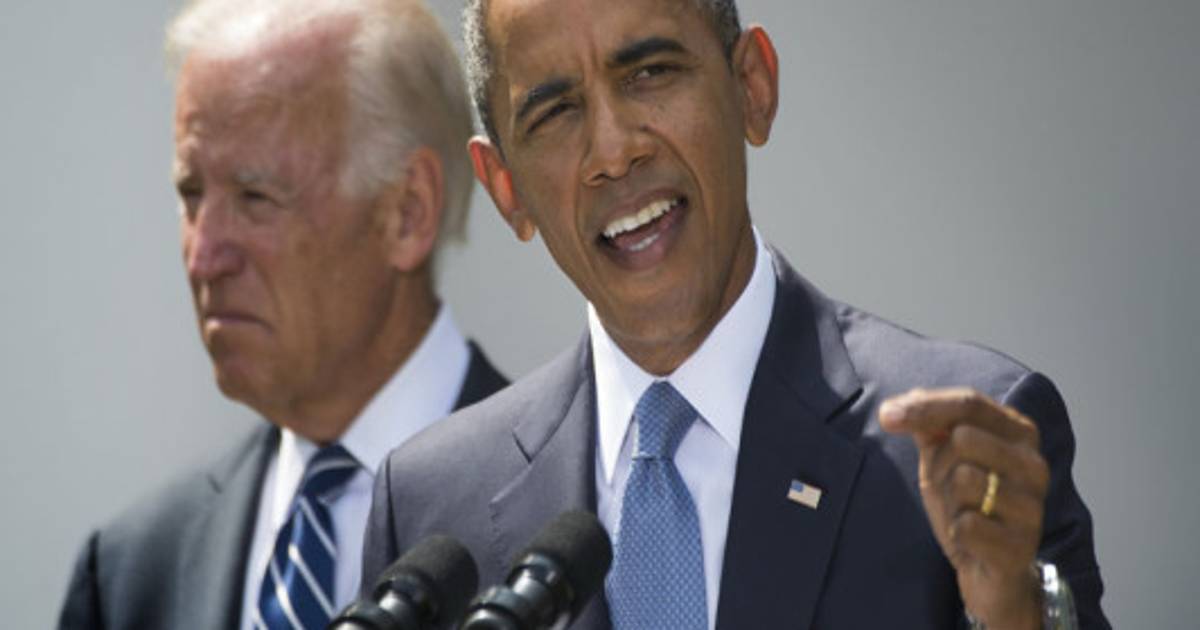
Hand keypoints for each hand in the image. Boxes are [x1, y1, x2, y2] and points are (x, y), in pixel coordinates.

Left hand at [880, 388, 1047, 629]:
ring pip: (965, 478)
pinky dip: (956, 532)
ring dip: (949, 500)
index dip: (925, 406)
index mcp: (1019, 433)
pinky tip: (971, 540)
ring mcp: (1033, 505)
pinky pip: (966, 524)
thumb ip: (927, 425)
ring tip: (964, 513)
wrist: (990, 571)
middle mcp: (1034, 464)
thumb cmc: (967, 504)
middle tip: (950, 488)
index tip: (886, 415)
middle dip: (941, 463)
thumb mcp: (943, 457)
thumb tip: (894, 408)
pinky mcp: (1021, 545)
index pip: (969, 403)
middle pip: (964, 437)